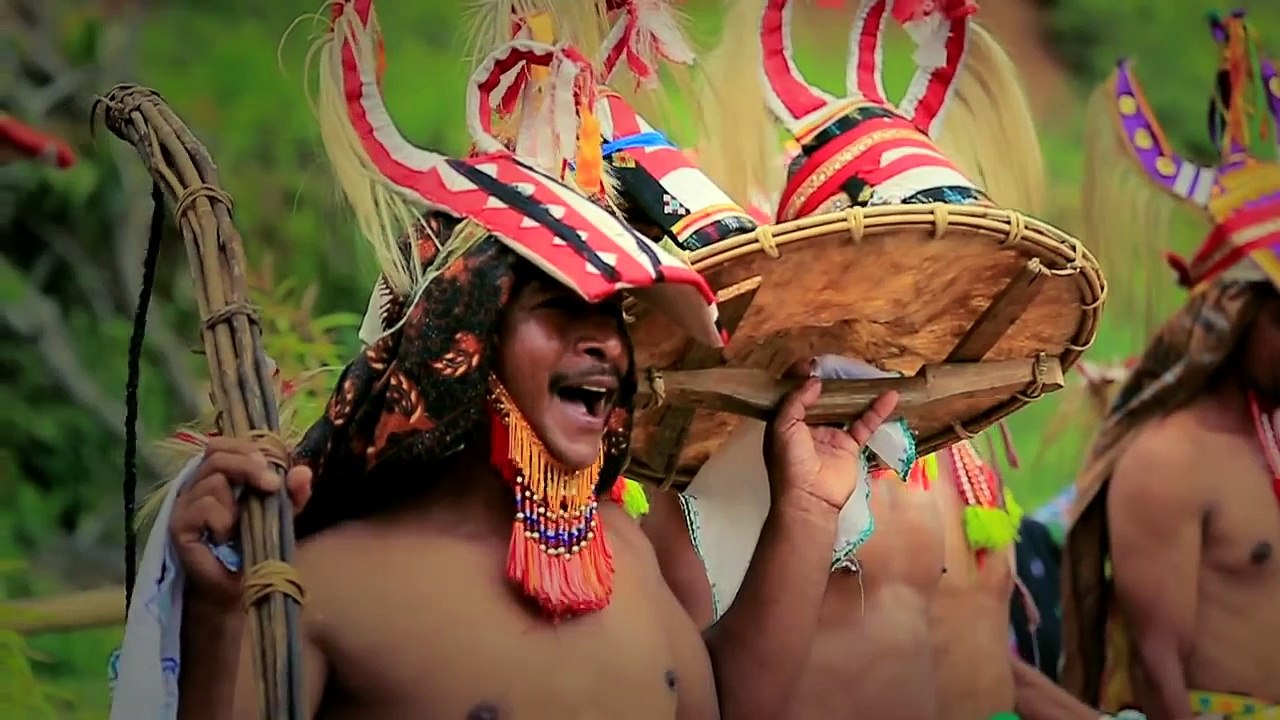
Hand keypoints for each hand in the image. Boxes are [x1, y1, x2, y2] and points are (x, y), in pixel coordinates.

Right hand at [171, 437, 311, 612]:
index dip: (246, 447)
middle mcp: (197, 485)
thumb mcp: (281, 514)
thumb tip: (303, 472)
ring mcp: (184, 505)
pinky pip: (205, 507)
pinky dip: (224, 520)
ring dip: (237, 502)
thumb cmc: (257, 545)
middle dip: (248, 465)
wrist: (241, 586)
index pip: (222, 445)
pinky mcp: (179, 526)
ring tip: (241, 525)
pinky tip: (227, 538)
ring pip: (213, 481)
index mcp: (218, 476)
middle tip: (271, 484)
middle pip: (216, 454)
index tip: (273, 463)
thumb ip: (292, 492)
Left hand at [763, 361, 898, 515]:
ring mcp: (831, 435)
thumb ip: (796, 400)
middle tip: (843, 364)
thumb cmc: (790, 463)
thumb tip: (814, 379)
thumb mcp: (783, 427)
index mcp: (787, 421)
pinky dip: (878, 409)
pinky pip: (865, 423)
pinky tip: (890, 395)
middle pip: (822, 397)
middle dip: (832, 381)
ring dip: (857, 392)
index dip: (802, 377)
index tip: (813, 363)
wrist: (809, 499)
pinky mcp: (850, 445)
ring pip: (846, 408)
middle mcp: (809, 425)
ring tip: (869, 373)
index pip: (794, 392)